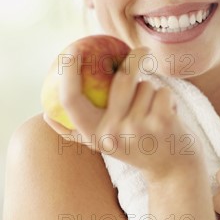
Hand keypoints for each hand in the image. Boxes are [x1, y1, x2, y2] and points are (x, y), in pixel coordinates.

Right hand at [44, 46, 204, 183]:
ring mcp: (137, 128)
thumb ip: (76, 133)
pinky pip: (162, 91)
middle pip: (120, 79)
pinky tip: (169, 116)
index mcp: (92, 135)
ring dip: (152, 92)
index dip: (67, 71)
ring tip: (153, 111)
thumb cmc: (136, 150)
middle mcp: (112, 133)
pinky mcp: (161, 122)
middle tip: (140, 50)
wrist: (174, 171)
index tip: (73, 48)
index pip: (70, 99)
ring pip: (145, 85)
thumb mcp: (105, 146)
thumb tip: (45, 115)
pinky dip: (167, 98)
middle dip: (133, 59)